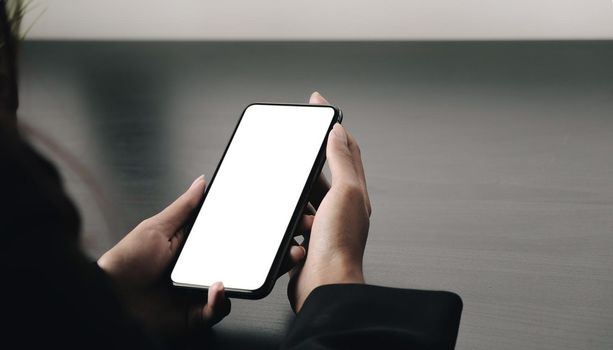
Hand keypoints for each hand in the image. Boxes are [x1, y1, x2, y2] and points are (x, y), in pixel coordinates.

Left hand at [98, 176, 228, 335]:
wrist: (110, 298)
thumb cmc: (126, 262)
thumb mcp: (157, 227)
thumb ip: (183, 207)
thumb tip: (200, 183)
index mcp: (186, 249)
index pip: (217, 240)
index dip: (230, 236)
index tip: (242, 227)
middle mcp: (192, 272)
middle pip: (225, 265)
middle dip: (234, 260)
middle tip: (235, 253)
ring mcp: (193, 294)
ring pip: (225, 289)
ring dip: (231, 282)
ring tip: (222, 275)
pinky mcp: (192, 315)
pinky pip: (215, 311)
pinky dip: (219, 302)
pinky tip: (215, 288)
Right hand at [288, 92, 371, 311]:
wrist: (324, 286)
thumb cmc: (337, 246)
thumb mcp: (345, 193)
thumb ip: (342, 161)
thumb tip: (339, 131)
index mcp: (355, 192)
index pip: (346, 147)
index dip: (333, 122)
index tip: (319, 103)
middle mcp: (343, 207)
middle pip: (327, 168)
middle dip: (313, 150)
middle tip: (299, 133)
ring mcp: (325, 223)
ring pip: (308, 193)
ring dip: (299, 186)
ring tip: (287, 178)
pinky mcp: (308, 239)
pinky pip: (295, 216)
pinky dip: (289, 211)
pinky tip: (284, 210)